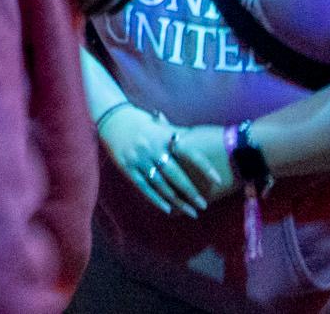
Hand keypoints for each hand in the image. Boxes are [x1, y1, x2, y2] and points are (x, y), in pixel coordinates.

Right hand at [98, 105, 224, 218]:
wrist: (111, 118)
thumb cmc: (141, 121)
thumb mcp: (160, 125)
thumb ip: (179, 134)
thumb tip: (203, 142)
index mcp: (163, 136)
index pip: (189, 152)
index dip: (204, 166)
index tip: (218, 181)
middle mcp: (151, 148)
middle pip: (175, 175)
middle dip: (191, 192)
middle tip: (204, 205)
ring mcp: (138, 159)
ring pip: (161, 185)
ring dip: (177, 200)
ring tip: (192, 212)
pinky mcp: (127, 167)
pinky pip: (144, 187)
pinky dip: (157, 199)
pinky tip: (169, 209)